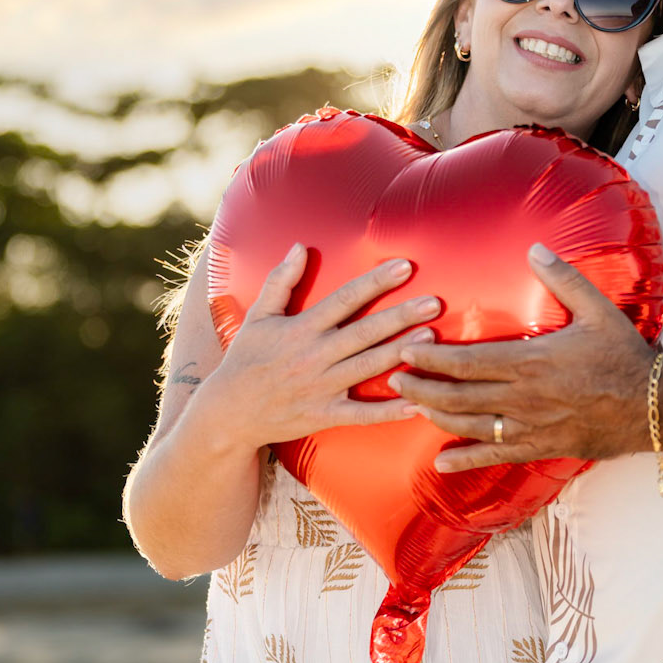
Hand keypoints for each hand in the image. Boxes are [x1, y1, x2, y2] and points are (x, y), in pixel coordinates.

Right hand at [198, 245, 434, 448]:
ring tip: (432, 337)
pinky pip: (361, 414)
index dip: (375, 282)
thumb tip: (299, 246)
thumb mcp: (257, 316)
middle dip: (400, 316)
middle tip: (434, 302)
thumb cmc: (245, 359)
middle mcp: (314, 356)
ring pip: (367, 367)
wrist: (228, 412)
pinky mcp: (324, 415)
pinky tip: (417, 405)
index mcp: (301, 328)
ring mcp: (321, 387)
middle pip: (364, 332)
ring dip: (400, 352)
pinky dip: (388, 411)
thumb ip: (280, 281)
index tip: (404, 267)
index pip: (344, 299)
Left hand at [391, 245, 651, 471]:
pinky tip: (441, 464)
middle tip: (394, 381)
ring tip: (411, 409)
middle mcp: (523, 398)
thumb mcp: (597, 310)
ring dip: (436, 418)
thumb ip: (563, 279)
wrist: (654, 405)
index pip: (467, 362)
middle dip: (422, 389)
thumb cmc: (625, 356)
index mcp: (530, 362)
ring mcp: (530, 427)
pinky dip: (465, 461)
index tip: (407, 351)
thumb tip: (536, 248)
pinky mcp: (541, 448)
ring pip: (470, 426)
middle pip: (458, 396)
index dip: (432, 359)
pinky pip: (496, 457)